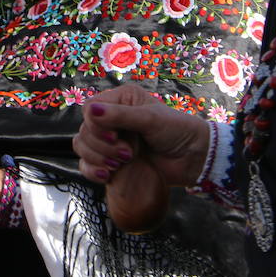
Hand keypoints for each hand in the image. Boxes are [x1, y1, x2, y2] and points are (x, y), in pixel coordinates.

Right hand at [73, 84, 208, 187]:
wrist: (192, 158)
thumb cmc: (177, 131)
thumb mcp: (150, 119)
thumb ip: (120, 116)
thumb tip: (91, 111)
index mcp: (120, 100)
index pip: (89, 108)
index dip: (96, 124)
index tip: (115, 136)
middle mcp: (111, 118)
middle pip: (84, 130)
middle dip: (102, 145)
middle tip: (128, 154)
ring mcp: (110, 141)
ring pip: (82, 147)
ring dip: (98, 158)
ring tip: (123, 163)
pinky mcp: (110, 161)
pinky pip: (87, 165)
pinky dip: (92, 171)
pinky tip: (107, 176)